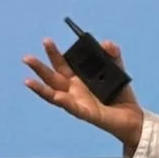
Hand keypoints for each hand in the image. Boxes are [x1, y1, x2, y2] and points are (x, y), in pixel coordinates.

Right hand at [24, 36, 145, 152]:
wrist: (131, 116)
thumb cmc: (120, 94)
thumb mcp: (117, 69)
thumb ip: (113, 54)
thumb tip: (106, 43)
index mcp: (77, 79)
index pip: (61, 64)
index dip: (53, 54)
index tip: (46, 41)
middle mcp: (73, 90)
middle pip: (52, 77)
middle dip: (39, 68)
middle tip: (27, 57)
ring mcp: (77, 102)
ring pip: (54, 95)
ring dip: (40, 88)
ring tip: (27, 81)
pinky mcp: (86, 113)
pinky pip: (72, 108)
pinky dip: (64, 102)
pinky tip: (57, 97)